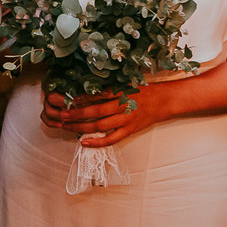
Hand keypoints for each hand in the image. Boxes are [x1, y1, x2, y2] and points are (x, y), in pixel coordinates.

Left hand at [42, 85, 170, 146]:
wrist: (164, 101)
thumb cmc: (143, 90)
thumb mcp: (126, 84)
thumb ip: (109, 87)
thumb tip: (86, 87)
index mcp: (121, 92)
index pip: (97, 95)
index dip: (81, 97)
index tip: (67, 98)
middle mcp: (123, 106)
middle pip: (96, 111)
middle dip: (76, 113)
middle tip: (61, 113)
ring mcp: (126, 120)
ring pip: (100, 126)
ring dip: (81, 127)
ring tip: (67, 126)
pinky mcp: (130, 131)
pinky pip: (111, 139)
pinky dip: (97, 142)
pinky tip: (84, 142)